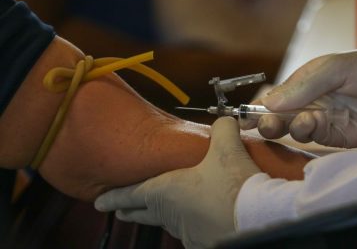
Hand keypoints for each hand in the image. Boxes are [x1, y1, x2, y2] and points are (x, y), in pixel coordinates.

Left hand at [94, 117, 260, 248]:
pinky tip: (200, 219)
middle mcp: (171, 215)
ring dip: (163, 217)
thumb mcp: (226, 147)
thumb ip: (222, 129)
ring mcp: (188, 233)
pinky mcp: (206, 243)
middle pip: (143, 214)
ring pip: (169, 223)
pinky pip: (192, 232)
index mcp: (166, 192)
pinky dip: (191, 224)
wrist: (257, 218)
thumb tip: (225, 120)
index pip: (129, 196)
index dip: (112, 197)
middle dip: (130, 211)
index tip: (98, 202)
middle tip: (120, 212)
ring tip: (163, 212)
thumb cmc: (234, 184)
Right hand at [241, 45, 356, 146]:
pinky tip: (309, 123)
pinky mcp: (336, 137)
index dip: (257, 106)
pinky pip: (313, 138)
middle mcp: (309, 103)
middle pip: (278, 117)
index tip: (243, 115)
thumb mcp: (335, 67)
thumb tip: (270, 102)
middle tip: (262, 124)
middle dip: (266, 122)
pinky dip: (305, 133)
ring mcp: (322, 121)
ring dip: (285, 128)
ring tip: (291, 120)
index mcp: (304, 83)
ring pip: (292, 129)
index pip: (274, 97)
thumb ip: (304, 85)